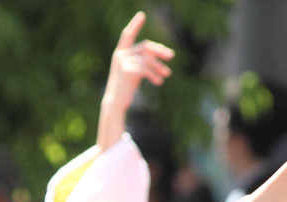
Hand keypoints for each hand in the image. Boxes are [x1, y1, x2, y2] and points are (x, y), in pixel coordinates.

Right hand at [98, 12, 173, 149]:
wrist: (115, 102)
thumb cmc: (126, 87)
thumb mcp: (136, 70)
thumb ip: (145, 60)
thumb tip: (163, 54)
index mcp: (121, 53)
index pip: (127, 34)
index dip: (134, 24)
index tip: (141, 15)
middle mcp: (120, 55)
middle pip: (145, 46)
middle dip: (159, 50)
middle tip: (171, 56)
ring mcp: (122, 62)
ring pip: (147, 59)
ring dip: (159, 66)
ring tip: (167, 74)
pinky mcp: (126, 71)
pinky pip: (145, 69)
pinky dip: (154, 75)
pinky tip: (159, 82)